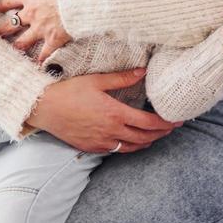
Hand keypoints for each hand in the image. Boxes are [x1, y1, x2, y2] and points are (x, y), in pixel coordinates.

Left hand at [0, 0, 70, 61]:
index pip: (11, 0)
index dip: (3, 3)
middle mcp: (32, 14)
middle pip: (13, 23)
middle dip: (4, 28)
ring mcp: (42, 28)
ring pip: (24, 40)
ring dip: (17, 46)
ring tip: (11, 51)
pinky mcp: (54, 39)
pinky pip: (44, 53)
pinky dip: (39, 61)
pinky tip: (35, 67)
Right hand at [27, 69, 182, 152]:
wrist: (45, 108)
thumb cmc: (69, 91)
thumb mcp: (96, 80)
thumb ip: (122, 78)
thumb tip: (143, 71)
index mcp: (115, 113)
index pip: (148, 123)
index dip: (165, 123)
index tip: (177, 120)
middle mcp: (111, 131)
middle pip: (144, 137)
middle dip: (161, 133)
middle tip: (172, 127)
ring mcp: (102, 142)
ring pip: (132, 147)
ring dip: (147, 142)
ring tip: (156, 135)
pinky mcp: (92, 148)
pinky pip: (117, 150)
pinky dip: (129, 147)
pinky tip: (132, 141)